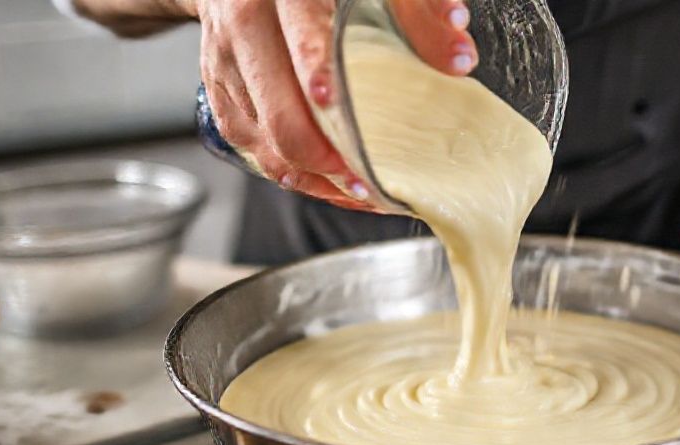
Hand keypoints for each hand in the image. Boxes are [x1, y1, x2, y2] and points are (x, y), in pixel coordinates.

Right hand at [186, 0, 477, 208]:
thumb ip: (420, 11)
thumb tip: (458, 59)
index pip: (300, 38)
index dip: (317, 74)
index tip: (336, 106)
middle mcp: (245, 26)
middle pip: (276, 111)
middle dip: (322, 157)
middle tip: (365, 181)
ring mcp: (226, 64)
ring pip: (263, 139)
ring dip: (312, 176)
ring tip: (358, 191)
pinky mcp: (221, 94)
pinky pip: (252, 148)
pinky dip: (292, 173)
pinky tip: (329, 182)